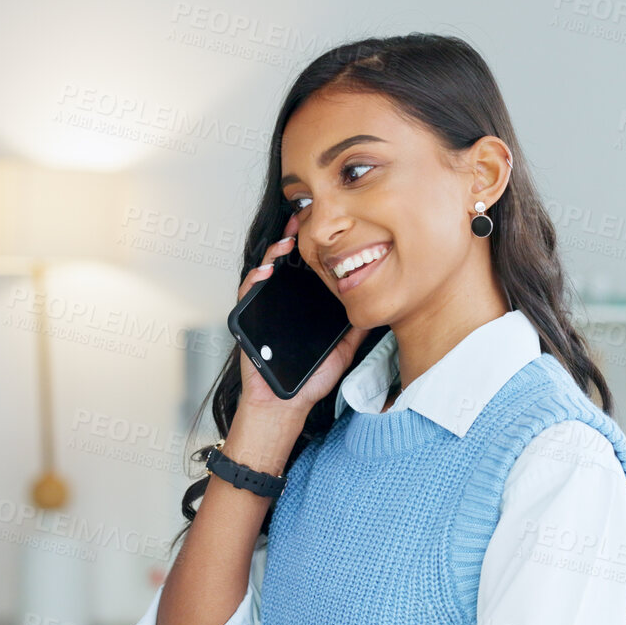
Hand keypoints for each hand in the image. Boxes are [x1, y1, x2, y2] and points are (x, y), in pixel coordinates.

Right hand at [234, 212, 368, 419]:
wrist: (284, 404)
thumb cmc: (308, 380)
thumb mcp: (342, 350)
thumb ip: (356, 329)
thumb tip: (378, 308)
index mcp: (303, 305)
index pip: (307, 270)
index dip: (314, 249)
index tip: (325, 230)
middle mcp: (282, 302)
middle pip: (285, 264)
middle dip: (292, 240)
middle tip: (302, 221)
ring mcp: (264, 308)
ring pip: (265, 272)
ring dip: (273, 254)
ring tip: (287, 243)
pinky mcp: (247, 318)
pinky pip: (246, 293)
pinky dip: (254, 279)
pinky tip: (266, 270)